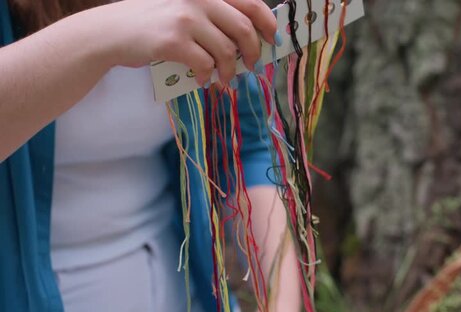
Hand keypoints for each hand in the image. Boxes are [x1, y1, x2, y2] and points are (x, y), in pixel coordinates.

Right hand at [91, 0, 276, 85]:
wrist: (114, 31)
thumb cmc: (155, 22)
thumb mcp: (187, 8)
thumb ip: (216, 17)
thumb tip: (252, 40)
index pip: (251, 3)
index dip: (268, 24)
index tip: (272, 41)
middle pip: (244, 30)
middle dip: (253, 53)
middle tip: (251, 66)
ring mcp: (186, 19)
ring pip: (227, 51)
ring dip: (229, 71)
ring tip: (224, 79)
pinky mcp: (174, 41)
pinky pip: (206, 65)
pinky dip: (208, 76)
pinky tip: (203, 80)